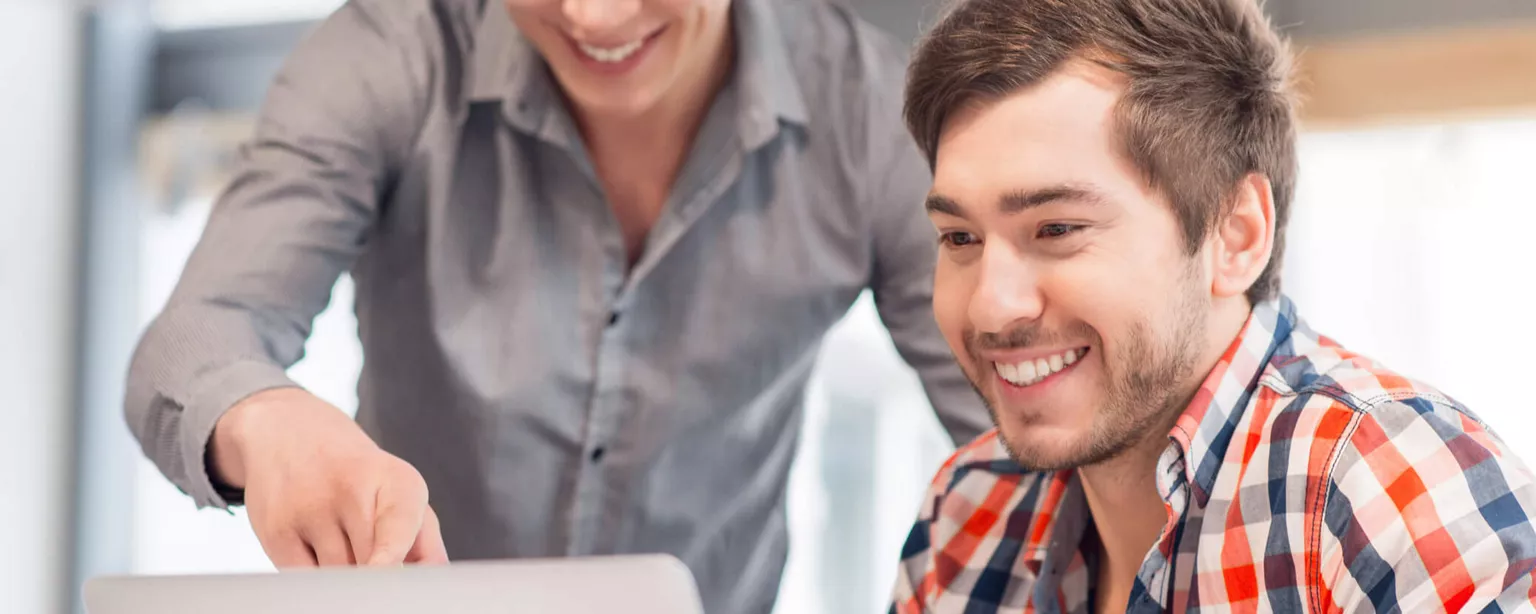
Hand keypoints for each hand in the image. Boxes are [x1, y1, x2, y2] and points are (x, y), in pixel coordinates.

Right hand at [210, 388, 448, 567]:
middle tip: (372, 553)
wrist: (290, 432)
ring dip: (345, 578)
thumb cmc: (359, 476)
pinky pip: (304, 579)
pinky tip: (314, 547)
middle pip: (370, 566)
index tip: (385, 570)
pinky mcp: (275, 531)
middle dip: (377, 574)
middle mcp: (351, 489)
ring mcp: (308, 509)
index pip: (397, 526)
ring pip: (337, 578)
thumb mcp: (400, 492)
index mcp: (397, 481)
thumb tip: (429, 582)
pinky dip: (315, 576)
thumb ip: (425, 544)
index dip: (390, 556)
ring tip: (342, 540)